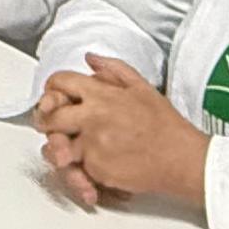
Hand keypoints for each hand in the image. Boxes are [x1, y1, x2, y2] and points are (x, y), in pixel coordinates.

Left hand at [33, 57, 211, 205]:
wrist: (181, 160)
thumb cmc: (166, 127)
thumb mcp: (142, 88)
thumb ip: (113, 69)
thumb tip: (91, 59)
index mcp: (101, 95)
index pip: (59, 82)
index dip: (53, 88)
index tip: (55, 96)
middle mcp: (92, 119)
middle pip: (49, 117)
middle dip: (47, 120)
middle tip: (54, 125)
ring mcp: (92, 145)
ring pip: (58, 146)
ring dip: (63, 148)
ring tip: (73, 151)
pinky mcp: (95, 169)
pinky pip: (76, 167)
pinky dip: (82, 167)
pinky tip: (95, 165)